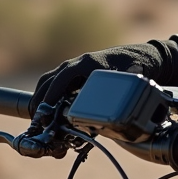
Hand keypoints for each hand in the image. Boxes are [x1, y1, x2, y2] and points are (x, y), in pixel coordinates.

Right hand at [29, 42, 165, 113]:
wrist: (140, 57)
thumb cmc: (136, 65)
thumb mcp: (134, 72)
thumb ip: (130, 76)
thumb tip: (133, 76)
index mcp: (89, 63)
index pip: (63, 77)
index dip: (52, 94)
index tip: (44, 110)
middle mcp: (78, 64)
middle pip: (50, 80)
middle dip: (40, 100)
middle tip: (36, 121)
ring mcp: (74, 69)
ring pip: (49, 82)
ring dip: (40, 99)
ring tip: (37, 119)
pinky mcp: (75, 76)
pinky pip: (55, 84)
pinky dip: (47, 96)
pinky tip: (46, 112)